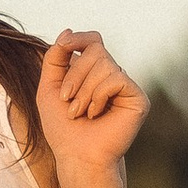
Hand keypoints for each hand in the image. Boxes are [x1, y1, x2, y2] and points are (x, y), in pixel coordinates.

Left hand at [37, 30, 148, 185]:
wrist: (76, 156)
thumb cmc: (63, 128)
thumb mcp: (49, 88)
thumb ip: (55, 58)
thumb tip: (68, 31)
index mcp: (93, 73)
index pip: (92, 41)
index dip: (78, 38)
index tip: (63, 45)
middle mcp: (112, 76)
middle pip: (95, 49)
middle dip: (74, 74)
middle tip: (68, 101)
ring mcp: (126, 87)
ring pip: (104, 63)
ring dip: (84, 90)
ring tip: (80, 112)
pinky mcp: (137, 98)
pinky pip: (116, 78)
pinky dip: (98, 96)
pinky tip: (96, 114)